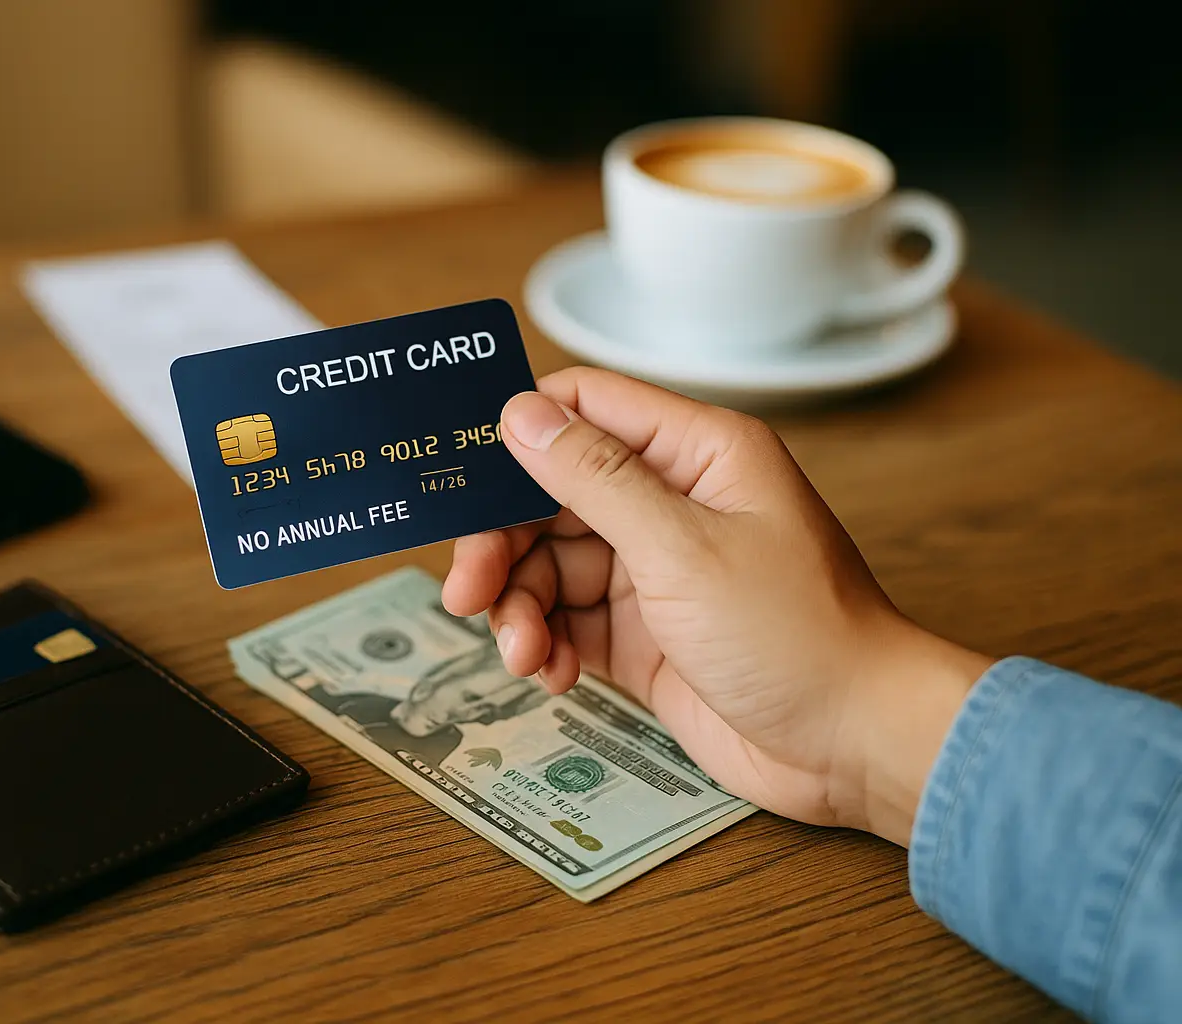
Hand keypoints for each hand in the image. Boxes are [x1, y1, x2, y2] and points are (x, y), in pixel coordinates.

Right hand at [443, 368, 991, 844]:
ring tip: (522, 655)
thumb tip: (522, 414)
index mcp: (696, 453)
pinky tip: (551, 675)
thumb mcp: (683, 549)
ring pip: (549, 565)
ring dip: (520, 608)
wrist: (852, 746)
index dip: (519, 434)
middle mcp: (671, 502)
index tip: (463, 479)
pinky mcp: (643, 634)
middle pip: (550, 495)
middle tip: (468, 591)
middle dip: (503, 544)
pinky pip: (566, 623)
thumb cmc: (798, 636)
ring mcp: (655, 570)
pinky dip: (546, 646)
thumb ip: (595, 479)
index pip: (585, 408)